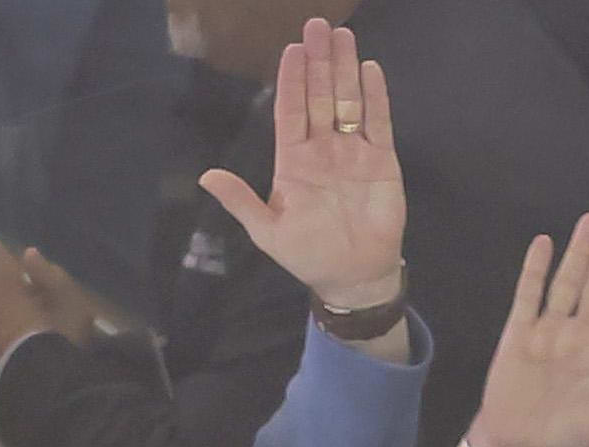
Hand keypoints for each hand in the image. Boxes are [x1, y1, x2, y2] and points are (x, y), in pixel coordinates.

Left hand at [199, 20, 408, 327]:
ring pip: (348, 102)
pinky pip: (378, 124)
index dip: (291, 80)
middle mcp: (323, 148)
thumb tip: (206, 177)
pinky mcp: (382, 164)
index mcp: (293, 159)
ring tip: (343, 36)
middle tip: (319, 26)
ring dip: (345, 70)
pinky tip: (370, 70)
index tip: (292, 49)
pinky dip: (376, 98)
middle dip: (319, 62)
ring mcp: (353, 153)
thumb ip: (241, 202)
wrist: (353, 277)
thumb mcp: (267, 232)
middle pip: (319, 96)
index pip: (290, 109)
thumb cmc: (308, 255)